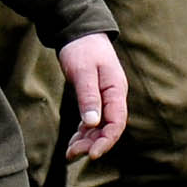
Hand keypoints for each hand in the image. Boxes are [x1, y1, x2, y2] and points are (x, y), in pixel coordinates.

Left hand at [58, 32, 126, 160]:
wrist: (79, 32)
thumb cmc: (82, 49)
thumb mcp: (83, 72)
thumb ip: (89, 97)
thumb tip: (92, 124)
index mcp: (115, 90)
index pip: (117, 122)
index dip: (106, 141)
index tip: (93, 154)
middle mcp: (113, 98)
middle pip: (108, 129)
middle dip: (92, 144)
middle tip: (72, 154)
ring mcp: (104, 99)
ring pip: (99, 128)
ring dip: (86, 142)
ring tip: (69, 154)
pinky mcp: (94, 99)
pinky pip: (91, 122)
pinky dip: (83, 134)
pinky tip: (72, 143)